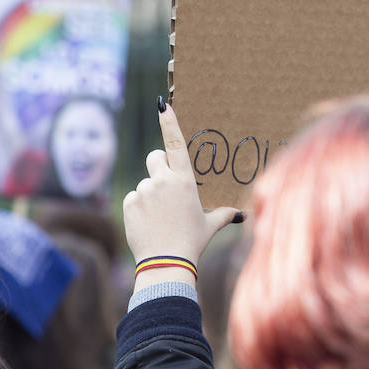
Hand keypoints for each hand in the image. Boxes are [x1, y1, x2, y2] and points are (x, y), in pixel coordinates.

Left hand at [123, 100, 240, 286]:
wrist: (166, 263)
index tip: (162, 105)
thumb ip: (223, 214)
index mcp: (184, 180)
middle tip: (165, 189)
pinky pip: (133, 198)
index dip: (170, 123)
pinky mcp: (129, 203)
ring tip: (159, 218)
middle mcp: (163, 180)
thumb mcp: (210, 226)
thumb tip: (239, 213)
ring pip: (145, 183)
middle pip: (155, 158)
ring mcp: (144, 191)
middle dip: (159, 168)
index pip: (176, 144)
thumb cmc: (192, 242)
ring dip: (150, 195)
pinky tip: (147, 224)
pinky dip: (138, 208)